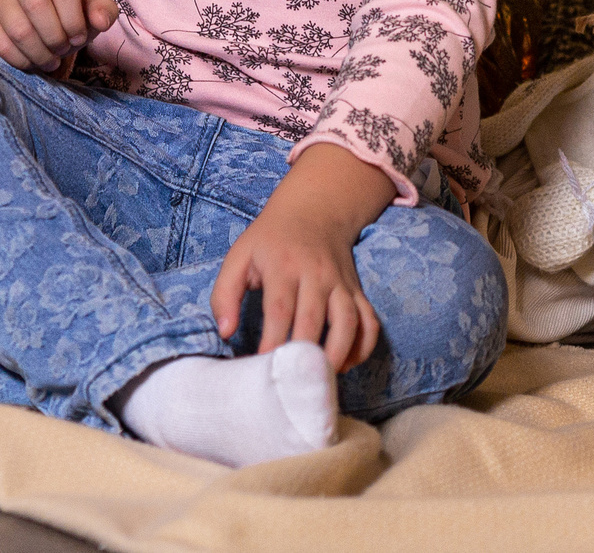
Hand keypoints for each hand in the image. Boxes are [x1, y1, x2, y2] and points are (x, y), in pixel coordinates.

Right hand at [0, 0, 120, 75]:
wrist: (32, 26)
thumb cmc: (65, 18)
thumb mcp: (88, 14)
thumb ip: (103, 13)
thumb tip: (101, 20)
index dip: (74, 18)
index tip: (79, 38)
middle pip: (37, 4)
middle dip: (56, 37)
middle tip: (62, 50)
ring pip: (19, 29)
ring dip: (40, 53)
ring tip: (50, 60)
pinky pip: (0, 44)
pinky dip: (21, 61)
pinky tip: (31, 63)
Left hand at [209, 144, 395, 372]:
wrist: (314, 210)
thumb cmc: (270, 240)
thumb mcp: (239, 256)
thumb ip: (224, 294)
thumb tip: (225, 332)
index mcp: (284, 265)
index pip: (280, 309)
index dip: (273, 341)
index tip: (262, 368)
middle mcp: (316, 274)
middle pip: (314, 320)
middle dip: (303, 354)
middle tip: (290, 383)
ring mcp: (341, 282)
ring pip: (349, 322)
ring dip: (338, 354)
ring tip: (319, 379)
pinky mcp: (356, 291)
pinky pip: (369, 321)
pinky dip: (363, 346)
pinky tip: (346, 365)